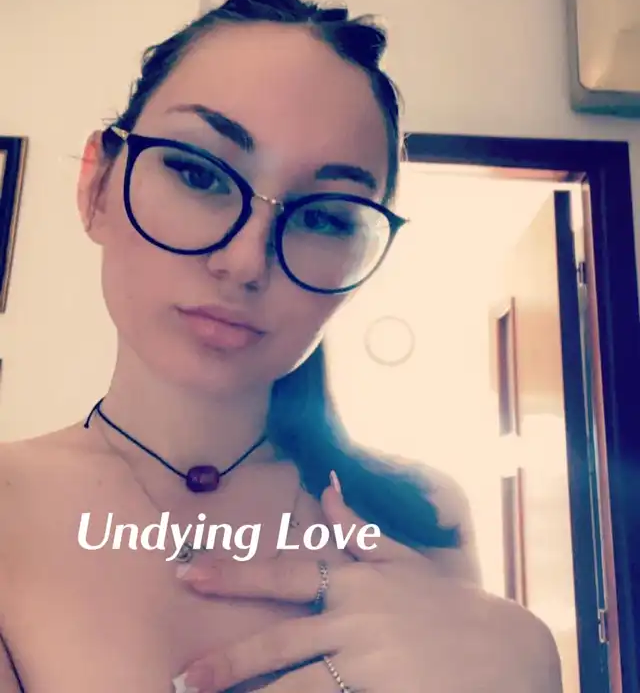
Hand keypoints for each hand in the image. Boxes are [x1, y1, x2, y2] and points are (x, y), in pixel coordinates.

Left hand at [174, 476, 561, 692]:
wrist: (511, 657)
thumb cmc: (452, 608)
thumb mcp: (406, 563)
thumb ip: (359, 532)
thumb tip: (326, 489)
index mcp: (357, 584)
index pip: (284, 575)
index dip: (234, 574)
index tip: (189, 574)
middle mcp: (358, 622)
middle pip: (280, 644)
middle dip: (228, 661)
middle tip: (184, 676)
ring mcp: (372, 667)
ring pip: (298, 688)